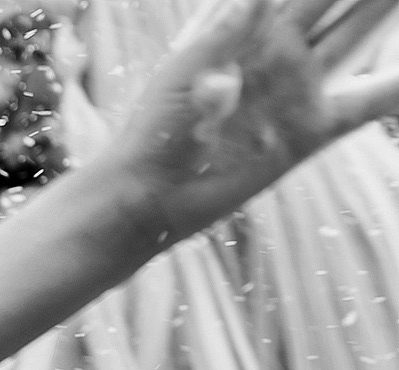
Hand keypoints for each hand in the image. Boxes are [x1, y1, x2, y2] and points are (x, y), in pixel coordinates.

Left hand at [98, 0, 398, 240]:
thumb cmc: (154, 132)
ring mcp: (297, 93)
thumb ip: (223, 35)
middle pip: (331, 9)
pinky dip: (390, 91)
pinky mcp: (309, 132)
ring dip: (376, 19)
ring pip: (351, 43)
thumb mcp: (184, 75)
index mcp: (246, 36)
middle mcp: (278, 58)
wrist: (151, 195)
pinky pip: (360, 106)